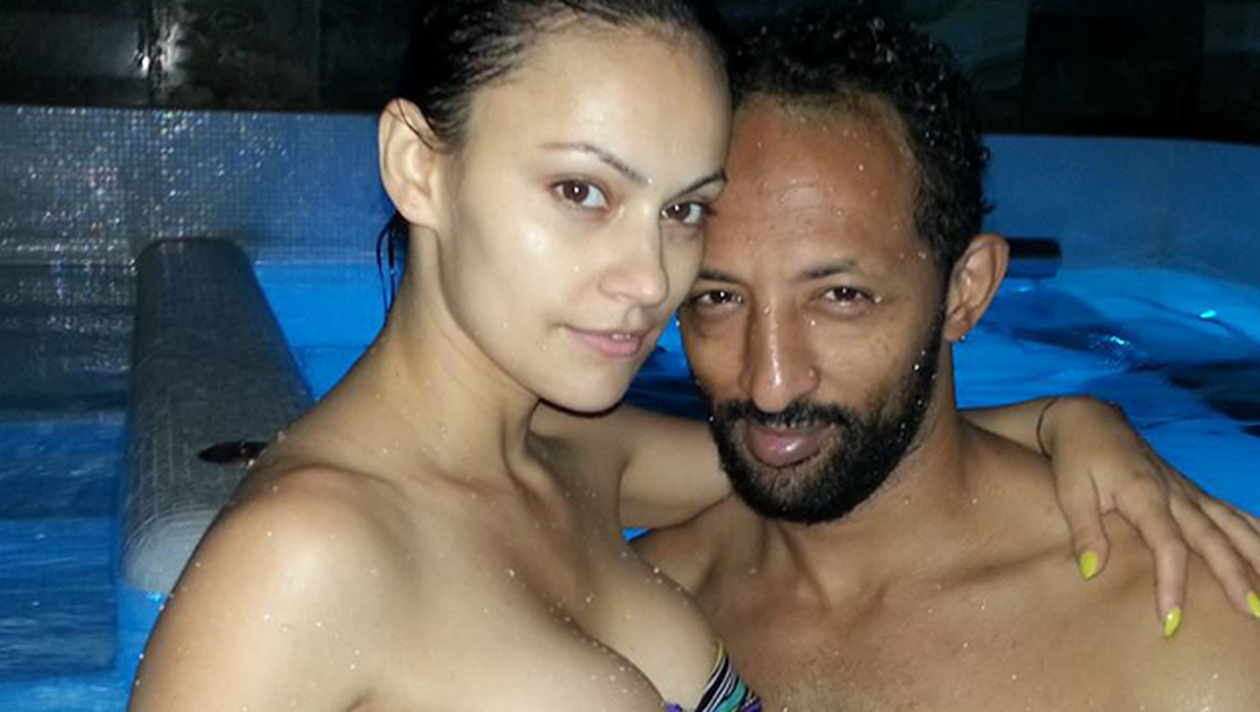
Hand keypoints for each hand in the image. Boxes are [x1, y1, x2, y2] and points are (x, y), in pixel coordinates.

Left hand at [1042, 396, 1259, 631]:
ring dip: (1255, 556)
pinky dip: (1253, 530)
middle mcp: (1176, 493)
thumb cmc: (1077, 458)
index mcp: (1145, 495)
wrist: (1089, 421)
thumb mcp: (1071, 492)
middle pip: (1212, 539)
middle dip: (1235, 576)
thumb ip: (1085, 530)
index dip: (1171, 582)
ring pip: (1231, 525)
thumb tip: (1091, 572)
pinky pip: (1230, 512)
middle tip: (1252, 612)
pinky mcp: (1191, 491)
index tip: (1170, 619)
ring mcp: (1188, 491)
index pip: (1167, 545)